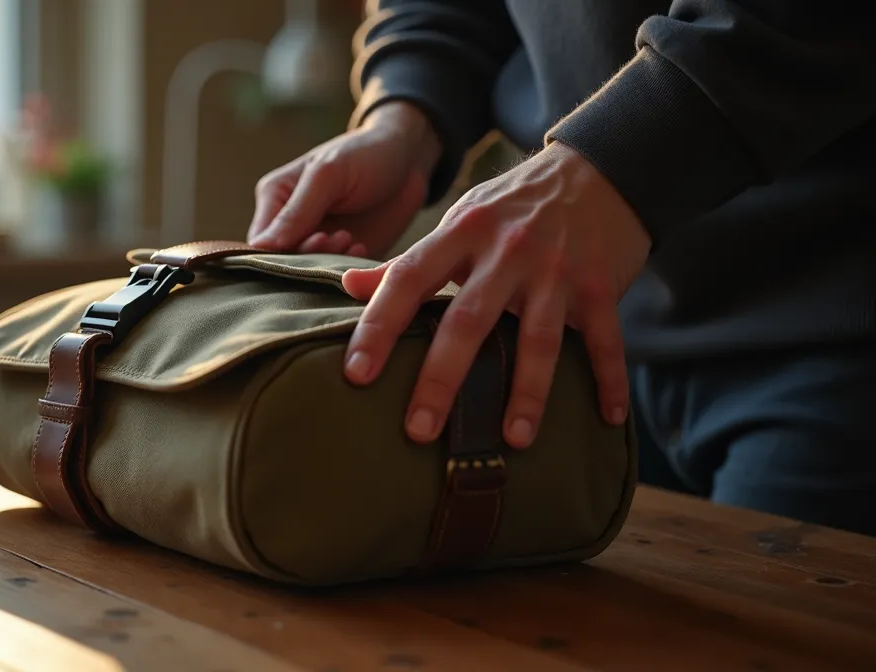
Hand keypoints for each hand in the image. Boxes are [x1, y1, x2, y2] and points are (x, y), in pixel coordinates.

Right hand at [248, 102, 441, 257]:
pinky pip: (334, 273)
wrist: (410, 158)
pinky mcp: (342, 254)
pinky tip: (361, 248)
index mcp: (275, 198)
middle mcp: (291, 223)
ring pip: (307, 271)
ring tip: (350, 240)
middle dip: (306, 259)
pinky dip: (346, 267)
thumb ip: (296, 212)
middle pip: (281, 261)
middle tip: (336, 239)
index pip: (259, 242)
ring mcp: (317, 239)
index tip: (315, 240)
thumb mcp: (328, 176)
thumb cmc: (365, 154)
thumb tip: (262, 248)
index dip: (278, 253)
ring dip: (327, 262)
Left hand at [339, 141, 650, 448]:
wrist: (598, 169)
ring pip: (537, 340)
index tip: (356, 372)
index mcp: (461, 233)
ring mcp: (555, 270)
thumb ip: (407, 261)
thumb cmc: (513, 205)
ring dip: (527, 393)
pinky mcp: (599, 285)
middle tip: (419, 430)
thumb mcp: (459, 220)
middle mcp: (506, 251)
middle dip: (441, 378)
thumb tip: (347, 285)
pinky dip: (609, 379)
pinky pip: (604, 340)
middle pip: (467, 321)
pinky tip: (606, 418)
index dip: (378, 326)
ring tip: (512, 440)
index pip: (407, 280)